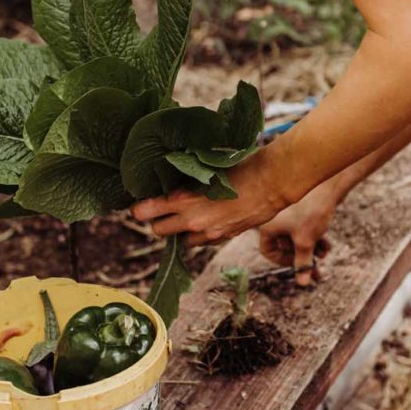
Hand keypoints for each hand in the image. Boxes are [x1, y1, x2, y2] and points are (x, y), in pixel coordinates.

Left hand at [131, 157, 286, 245]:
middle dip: (157, 221)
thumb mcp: (205, 170)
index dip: (139, 209)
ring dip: (179, 230)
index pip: (145, 211)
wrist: (271, 182)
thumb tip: (169, 183)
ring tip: (186, 216)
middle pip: (158, 230)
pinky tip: (207, 220)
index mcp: (183, 199)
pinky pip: (201, 242)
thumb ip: (185, 181)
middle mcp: (192, 220)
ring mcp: (207, 232)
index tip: (139, 205)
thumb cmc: (239, 167)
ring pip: (180, 241)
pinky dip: (199, 234)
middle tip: (162, 211)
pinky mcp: (222, 238)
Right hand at [257, 179, 338, 285]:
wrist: (328, 185)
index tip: (299, 266)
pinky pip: (303, 229)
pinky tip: (327, 244)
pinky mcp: (300, 210)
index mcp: (267, 226)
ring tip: (324, 255)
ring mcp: (287, 214)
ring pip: (296, 238)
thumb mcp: (306, 242)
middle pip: (285, 246)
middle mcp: (274, 219)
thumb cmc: (311, 212)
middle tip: (316, 270)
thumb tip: (302, 284)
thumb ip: (303, 263)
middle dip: (301, 258)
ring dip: (310, 249)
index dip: (284, 262)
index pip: (268, 251)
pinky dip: (313, 238)